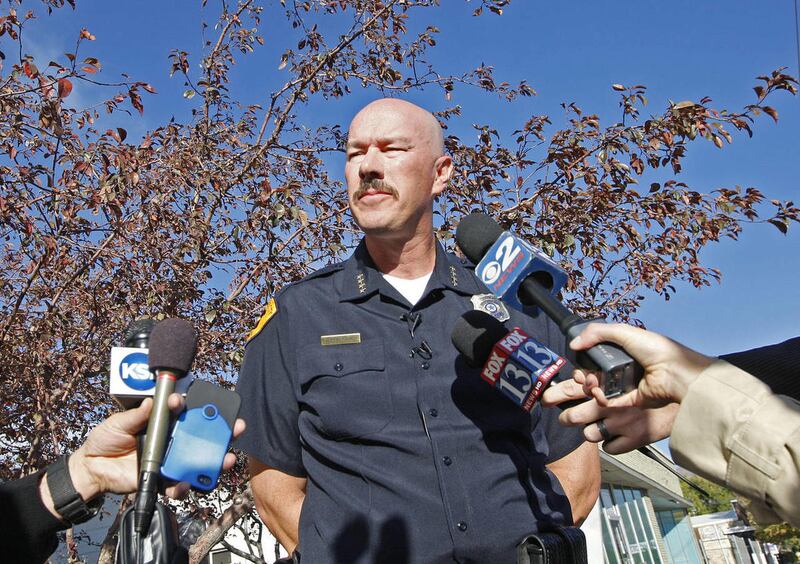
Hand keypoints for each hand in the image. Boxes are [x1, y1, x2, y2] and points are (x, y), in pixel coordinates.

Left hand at [41, 394, 245, 516]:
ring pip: (196, 459)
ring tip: (225, 460)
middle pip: (200, 435)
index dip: (190, 405)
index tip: (184, 402)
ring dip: (214, 460)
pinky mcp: (162, 479)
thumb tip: (151, 402)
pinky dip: (183, 486)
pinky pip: (178, 484)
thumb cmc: (105, 440)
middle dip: (221, 431)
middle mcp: (170, 439)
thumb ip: (136, 415)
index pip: (183, 412)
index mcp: (162, 422)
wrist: (91, 469)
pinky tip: (185, 484)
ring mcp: (169, 459)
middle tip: (236, 427)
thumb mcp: (118, 423)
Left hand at [541, 379, 679, 453]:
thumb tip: (583, 367)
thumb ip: (605, 370)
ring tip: (595, 425)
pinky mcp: (635, 438)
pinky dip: (611, 443)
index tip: (546, 398)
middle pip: (573, 416)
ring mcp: (622, 423)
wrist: (687, 394)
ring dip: (591, 430)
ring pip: (589, 434)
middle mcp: (611, 404)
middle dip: (566, 417)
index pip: (572, 388)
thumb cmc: (655, 380)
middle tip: (566, 416)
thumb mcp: (627, 367)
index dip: (556, 393)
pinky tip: (615, 435)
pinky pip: (610, 448)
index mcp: (607, 384)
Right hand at [568, 322, 713, 407]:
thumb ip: (596, 332)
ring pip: (598, 389)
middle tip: (583, 375)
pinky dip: (600, 398)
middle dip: (583, 374)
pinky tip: (600, 393)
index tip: (578, 359)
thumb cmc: (657, 350)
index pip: (596, 356)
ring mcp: (626, 385)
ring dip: (590, 386)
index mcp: (623, 351)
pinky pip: (608, 402)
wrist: (675, 373)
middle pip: (593, 373)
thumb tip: (574, 344)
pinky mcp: (629, 401)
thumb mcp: (624, 332)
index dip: (584, 359)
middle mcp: (623, 368)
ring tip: (592, 383)